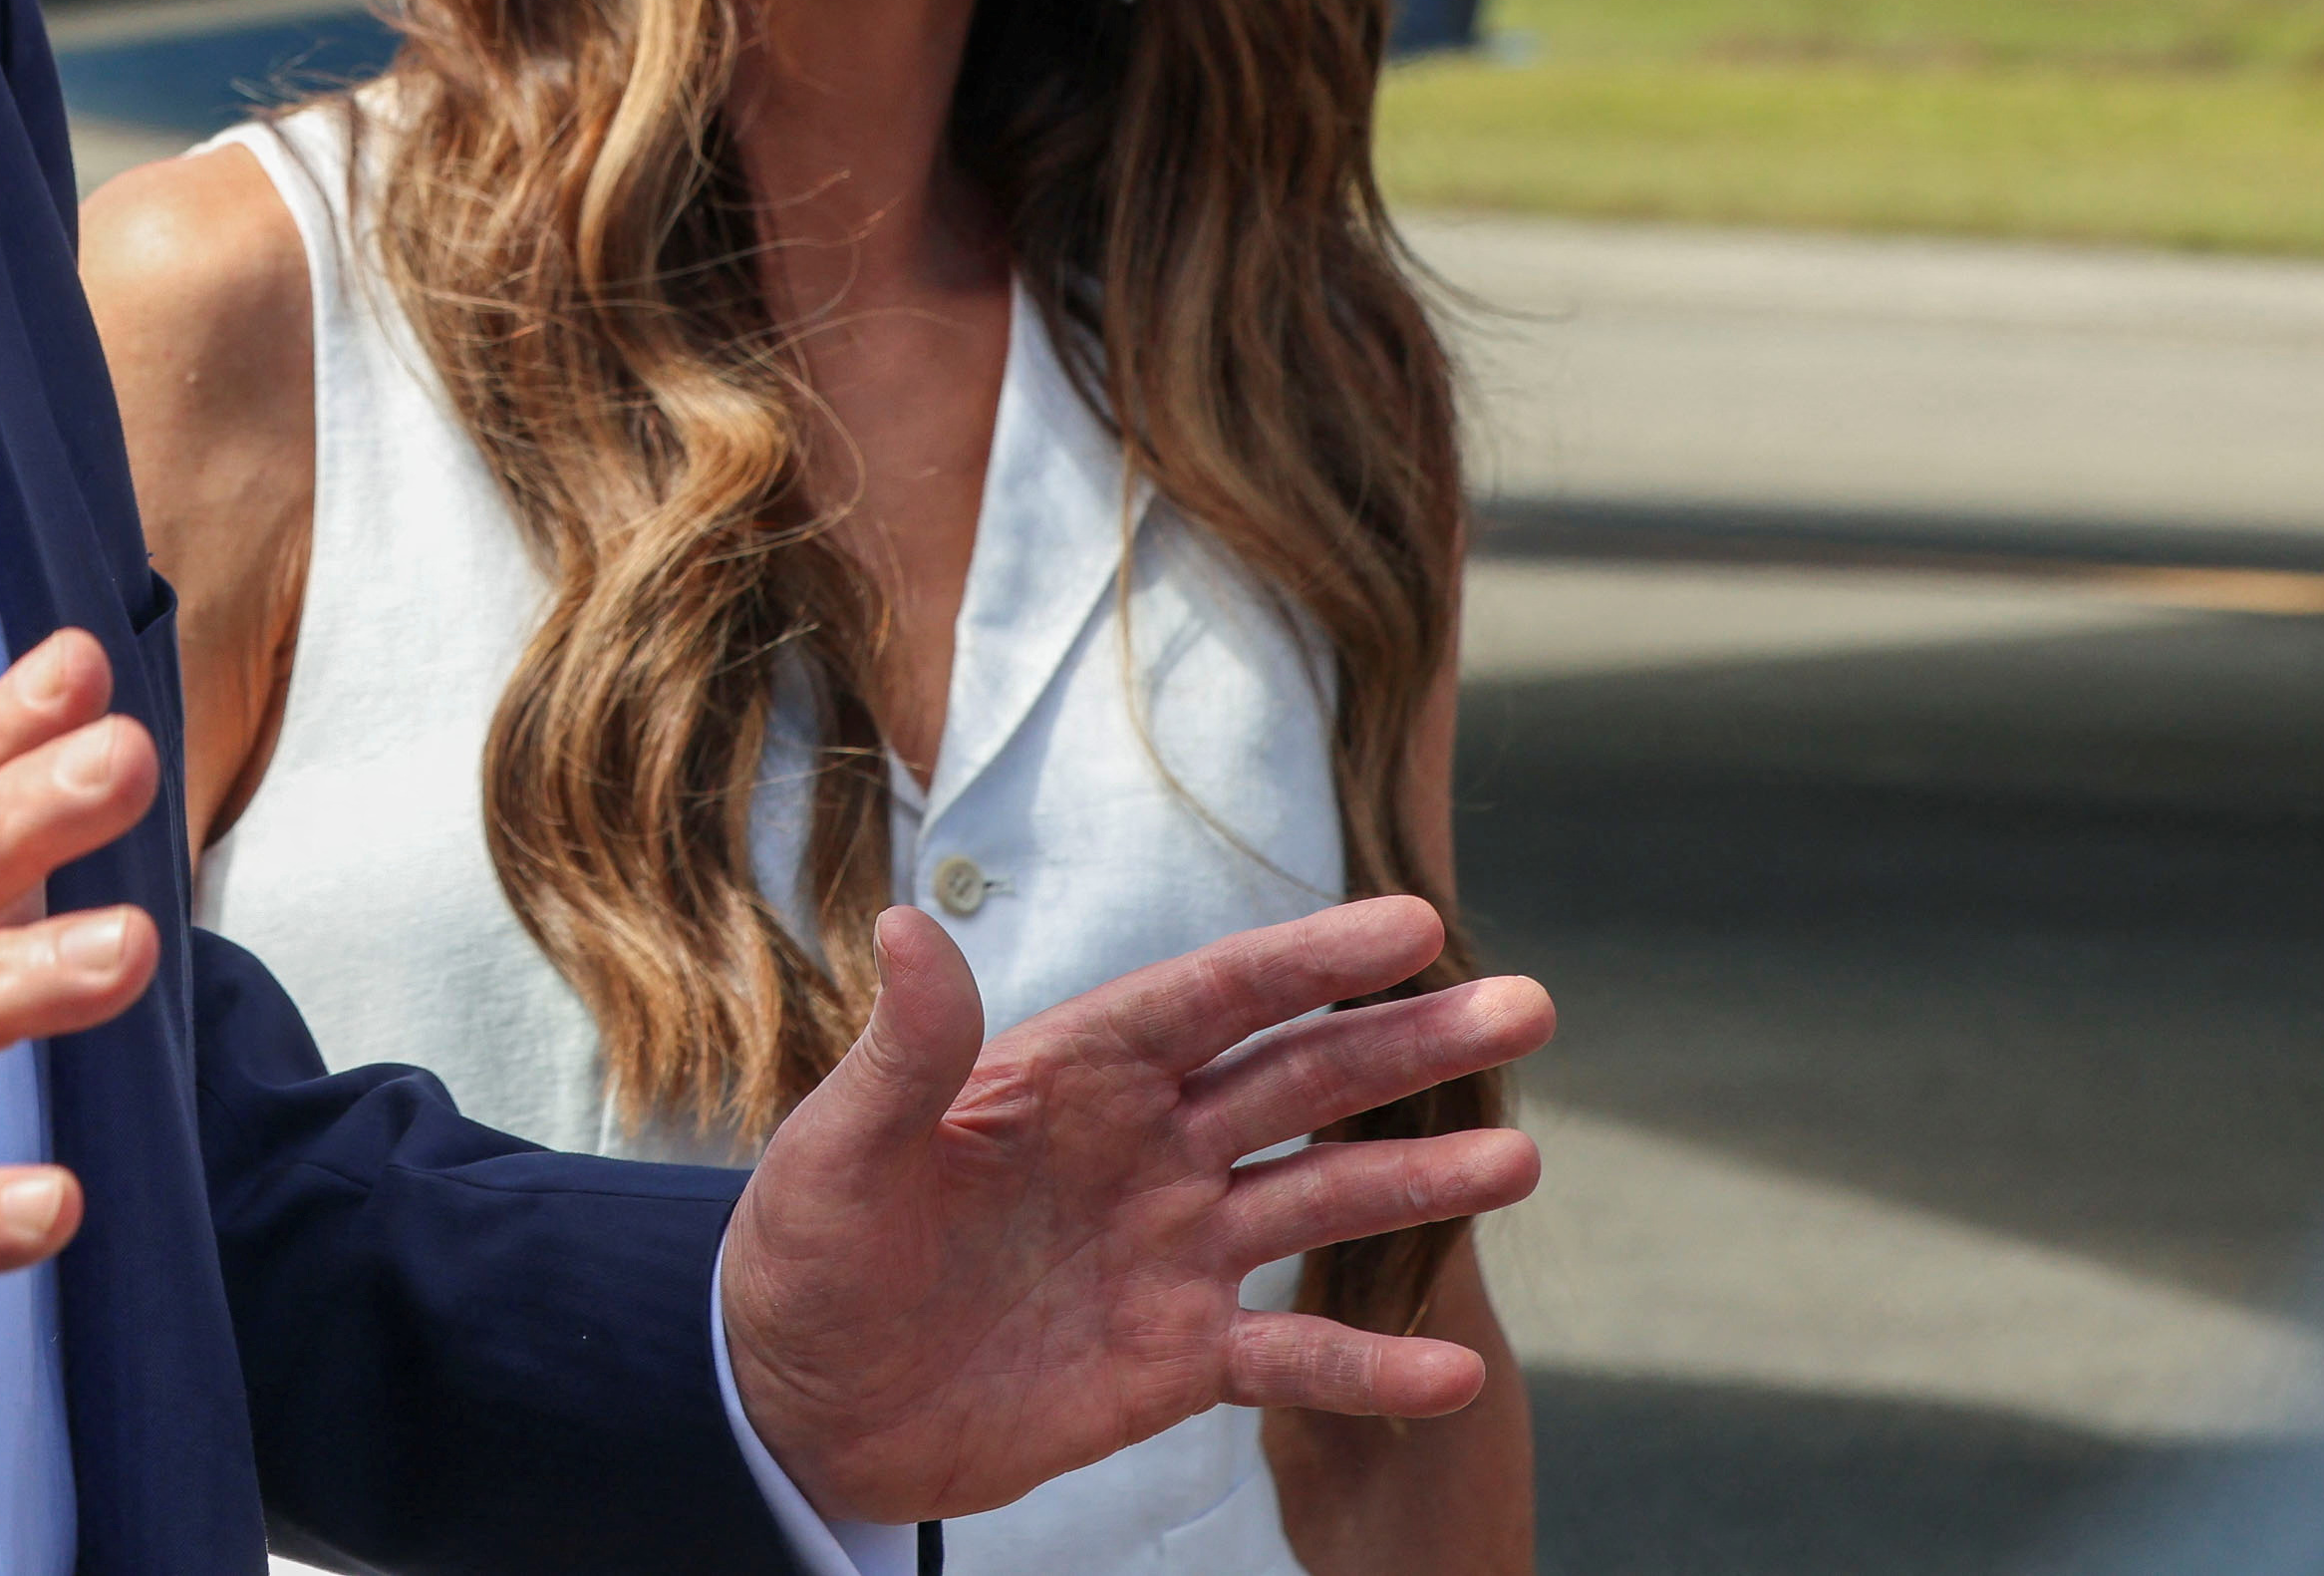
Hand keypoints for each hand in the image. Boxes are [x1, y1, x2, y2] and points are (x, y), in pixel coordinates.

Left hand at [722, 896, 1551, 1527]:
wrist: (801, 1403)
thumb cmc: (807, 1254)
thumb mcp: (842, 1149)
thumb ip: (905, 1050)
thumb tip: (912, 921)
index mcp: (1066, 1073)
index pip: (1208, 998)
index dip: (1307, 959)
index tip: (1411, 923)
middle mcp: (1139, 1149)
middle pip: (1294, 1079)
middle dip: (1404, 1043)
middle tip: (1522, 1004)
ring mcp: (1168, 1252)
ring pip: (1317, 1201)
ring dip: (1414, 1182)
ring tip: (1517, 1158)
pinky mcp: (1174, 1358)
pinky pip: (1290, 1355)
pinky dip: (1367, 1364)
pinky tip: (1449, 1373)